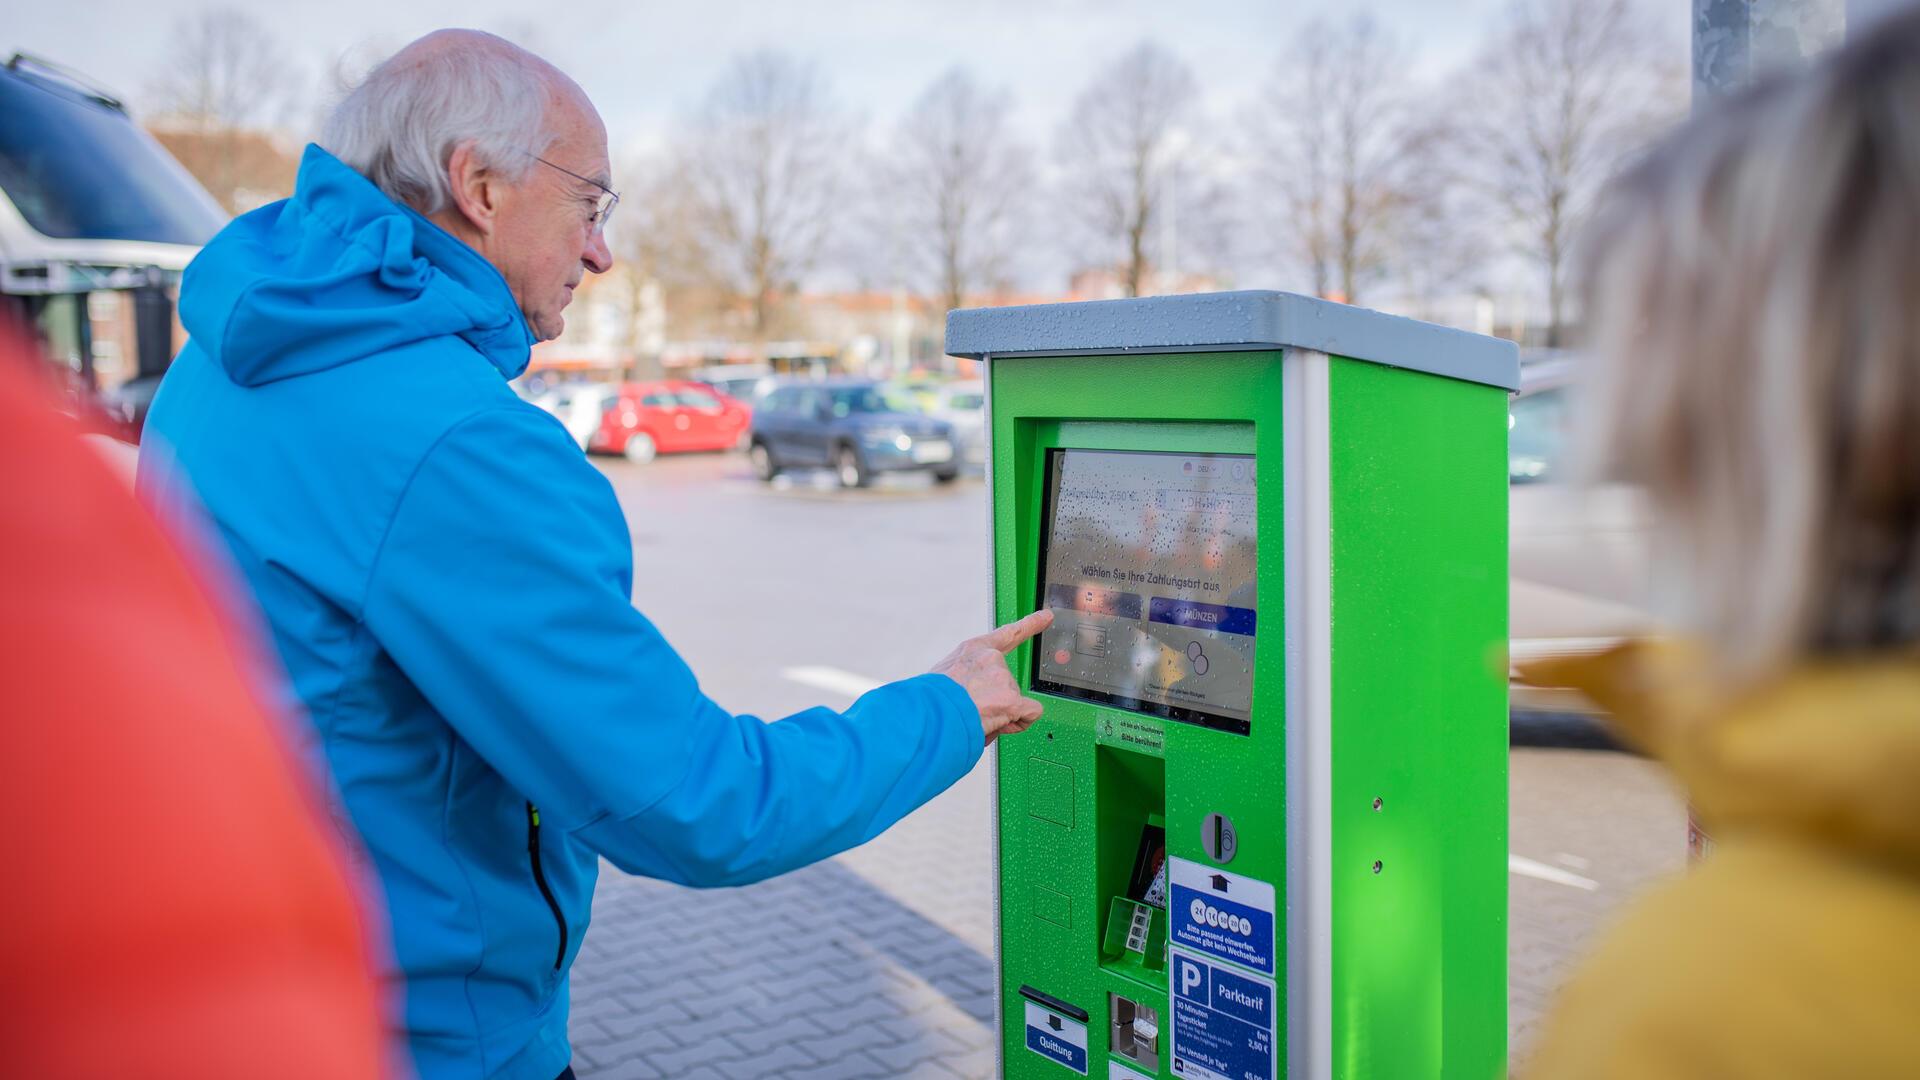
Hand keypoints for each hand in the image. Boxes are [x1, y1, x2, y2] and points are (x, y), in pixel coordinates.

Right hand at [930, 609, 1053, 744]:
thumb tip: (972, 699)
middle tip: (971, 708)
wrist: (928, 713)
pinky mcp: (1011, 699)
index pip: (1006, 635)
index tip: (1047, 617)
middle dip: (994, 700)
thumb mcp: (943, 677)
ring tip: (973, 717)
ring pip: (1012, 702)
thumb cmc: (929, 701)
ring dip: (998, 714)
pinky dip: (1017, 723)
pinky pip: (1029, 713)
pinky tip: (998, 723)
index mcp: (972, 651)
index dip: (1029, 625)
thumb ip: (965, 680)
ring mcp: (1002, 678)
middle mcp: (990, 659)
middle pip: (1006, 683)